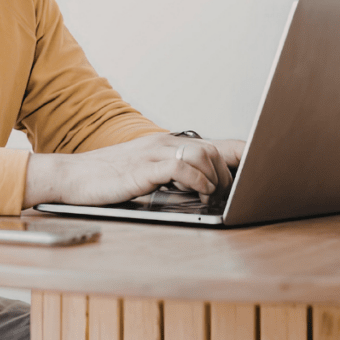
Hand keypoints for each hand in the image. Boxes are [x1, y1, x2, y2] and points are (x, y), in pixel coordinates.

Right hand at [22, 134, 245, 208]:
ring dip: (216, 179)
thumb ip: (173, 176)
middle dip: (232, 174)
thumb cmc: (107, 179)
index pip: (217, 144)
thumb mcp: (147, 175)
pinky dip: (197, 182)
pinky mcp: (144, 168)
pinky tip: (197, 194)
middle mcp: (165, 143)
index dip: (246, 153)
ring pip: (204, 155)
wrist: (72, 177)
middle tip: (228, 196)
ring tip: (213, 196)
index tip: (266, 166)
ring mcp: (155, 153)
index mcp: (169, 144)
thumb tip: (202, 188)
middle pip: (216, 149)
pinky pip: (181, 168)